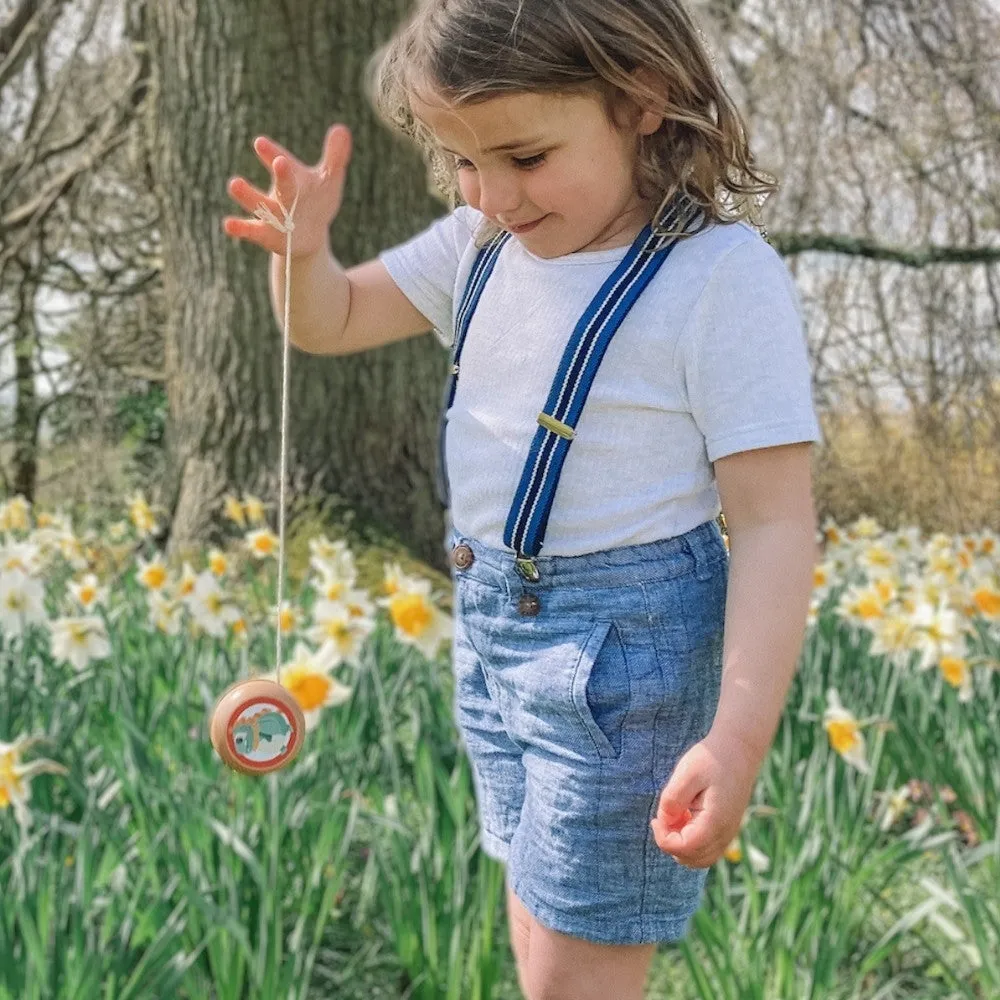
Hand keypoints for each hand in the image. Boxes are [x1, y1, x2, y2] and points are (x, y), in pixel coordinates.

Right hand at [222, 124, 352, 257]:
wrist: (308, 234)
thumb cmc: (318, 201)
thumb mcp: (330, 180)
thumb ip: (335, 157)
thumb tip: (341, 129)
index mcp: (293, 176)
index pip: (284, 162)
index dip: (274, 153)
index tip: (260, 143)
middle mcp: (280, 193)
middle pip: (282, 185)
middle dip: (281, 175)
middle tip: (279, 162)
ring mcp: (271, 214)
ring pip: (259, 204)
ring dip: (247, 195)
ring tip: (233, 183)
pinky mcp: (266, 235)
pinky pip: (252, 231)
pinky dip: (241, 228)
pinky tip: (228, 224)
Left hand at [649, 730, 760, 867]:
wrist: (738, 750)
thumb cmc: (710, 759)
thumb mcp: (685, 773)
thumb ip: (672, 800)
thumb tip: (665, 822)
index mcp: (714, 822)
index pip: (683, 848)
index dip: (663, 838)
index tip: (655, 818)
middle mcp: (724, 834)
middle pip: (691, 859)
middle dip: (671, 843)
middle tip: (665, 817)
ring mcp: (728, 833)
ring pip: (700, 858)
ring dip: (682, 844)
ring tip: (677, 816)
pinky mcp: (727, 829)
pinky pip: (707, 849)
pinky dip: (692, 841)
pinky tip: (686, 816)